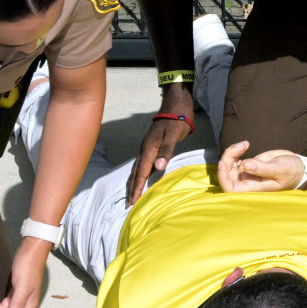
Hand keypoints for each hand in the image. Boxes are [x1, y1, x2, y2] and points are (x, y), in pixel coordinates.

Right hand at [127, 85, 193, 202]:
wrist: (176, 104)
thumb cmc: (177, 120)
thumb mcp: (174, 135)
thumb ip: (167, 150)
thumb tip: (158, 168)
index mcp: (149, 148)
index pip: (141, 173)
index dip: (137, 188)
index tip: (132, 202)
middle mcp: (145, 149)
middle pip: (136, 173)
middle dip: (132, 188)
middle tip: (129, 204)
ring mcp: (147, 147)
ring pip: (138, 168)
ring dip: (135, 182)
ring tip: (133, 195)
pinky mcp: (151, 145)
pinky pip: (142, 164)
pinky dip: (140, 174)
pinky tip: (142, 177)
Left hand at [216, 140, 306, 193]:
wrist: (296, 166)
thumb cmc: (291, 171)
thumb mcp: (280, 169)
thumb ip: (263, 168)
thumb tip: (245, 165)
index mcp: (254, 188)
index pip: (231, 188)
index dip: (223, 178)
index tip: (224, 163)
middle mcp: (247, 182)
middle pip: (227, 175)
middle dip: (228, 158)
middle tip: (241, 146)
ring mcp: (246, 174)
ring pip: (228, 165)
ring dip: (231, 153)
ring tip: (244, 144)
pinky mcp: (248, 165)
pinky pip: (233, 159)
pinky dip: (235, 151)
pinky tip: (245, 144)